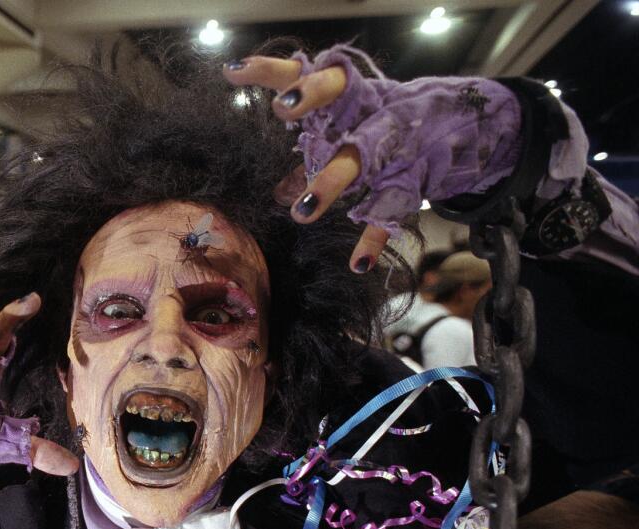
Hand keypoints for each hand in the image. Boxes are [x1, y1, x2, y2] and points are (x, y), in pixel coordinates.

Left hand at [225, 47, 520, 271]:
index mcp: (356, 94)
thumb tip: (275, 193)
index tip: (252, 75)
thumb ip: (313, 155)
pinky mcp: (416, 179)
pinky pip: (392, 209)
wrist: (467, 125)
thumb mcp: (355, 129)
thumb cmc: (391, 129)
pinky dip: (375, 238)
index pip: (321, 74)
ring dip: (331, 181)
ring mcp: (398, 144)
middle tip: (283, 107)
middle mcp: (375, 111)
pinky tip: (359, 263)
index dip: (295, 76)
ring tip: (301, 212)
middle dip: (313, 96)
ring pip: (364, 156)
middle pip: (344, 97)